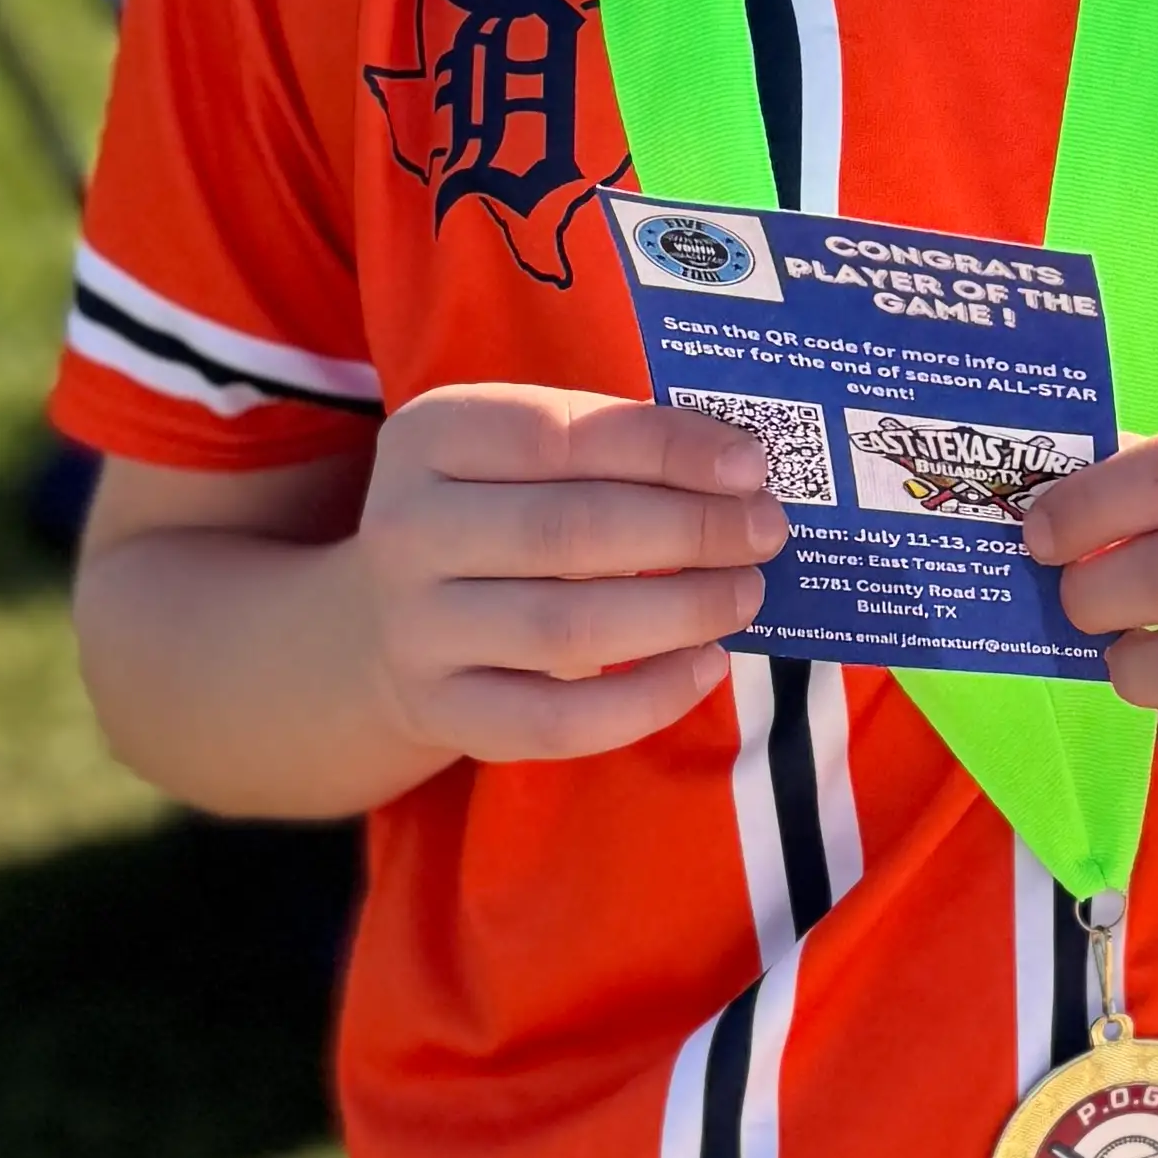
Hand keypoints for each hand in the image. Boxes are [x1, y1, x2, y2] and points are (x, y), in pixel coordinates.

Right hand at [352, 384, 784, 764]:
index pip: (560, 436)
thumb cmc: (496, 508)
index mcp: (432, 435)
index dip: (664, 449)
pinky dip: (646, 698)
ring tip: (746, 594)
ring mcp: (418, 630)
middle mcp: (408, 529)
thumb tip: (739, 469)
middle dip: (688, 530)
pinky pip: (557, 722)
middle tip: (766, 531)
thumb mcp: (523, 451)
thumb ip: (613, 445)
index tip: (750, 464)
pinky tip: (706, 666)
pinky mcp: (444, 711)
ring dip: (679, 610)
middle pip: (568, 532)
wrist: (391, 616)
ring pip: (567, 629)